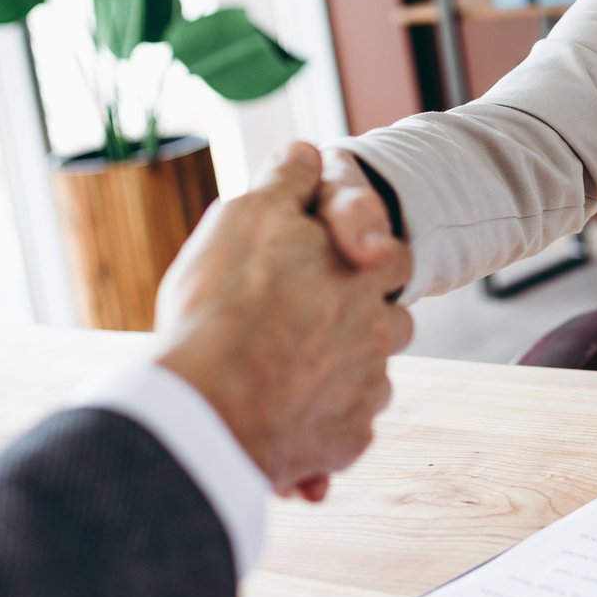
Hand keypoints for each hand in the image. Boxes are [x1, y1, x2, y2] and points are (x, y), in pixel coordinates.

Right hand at [154, 142, 413, 500]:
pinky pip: (342, 437)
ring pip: (367, 382)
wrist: (205, 408)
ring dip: (337, 381)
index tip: (334, 267)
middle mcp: (377, 332)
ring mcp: (364, 394)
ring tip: (281, 382)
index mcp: (364, 272)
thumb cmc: (222, 304)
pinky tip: (275, 429)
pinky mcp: (346, 446)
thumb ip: (287, 180)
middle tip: (301, 328)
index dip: (364, 259)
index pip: (392, 256)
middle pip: (390, 325)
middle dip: (357, 325)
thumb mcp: (247, 215)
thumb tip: (307, 150)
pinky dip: (318, 436)